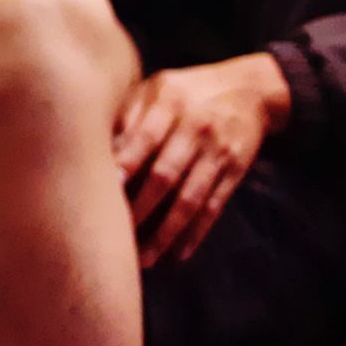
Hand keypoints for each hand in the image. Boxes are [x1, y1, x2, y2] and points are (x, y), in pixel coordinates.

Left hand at [113, 53, 291, 266]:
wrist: (249, 89)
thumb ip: (129, 111)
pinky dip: (195, 234)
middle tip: (117, 234)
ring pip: (191, 199)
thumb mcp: (157, 87)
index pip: (145, 137)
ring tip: (144, 258)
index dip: (127, 164)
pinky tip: (177, 255)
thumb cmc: (185, 89)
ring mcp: (219, 153)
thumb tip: (97, 143)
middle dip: (141, 207)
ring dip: (167, 232)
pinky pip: (213, 208)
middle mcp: (197, 128)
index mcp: (171, 102)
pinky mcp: (235, 172)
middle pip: (167, 174)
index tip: (107, 189)